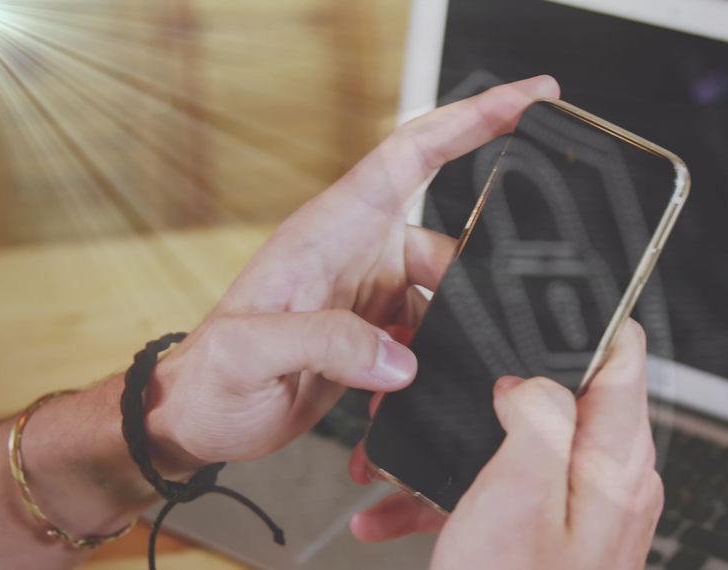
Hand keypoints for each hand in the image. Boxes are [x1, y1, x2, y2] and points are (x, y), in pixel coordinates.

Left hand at [143, 76, 561, 472]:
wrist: (198, 417)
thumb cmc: (209, 376)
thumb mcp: (249, 352)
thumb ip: (326, 342)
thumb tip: (403, 357)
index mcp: (330, 229)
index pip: (411, 154)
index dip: (472, 120)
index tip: (528, 99)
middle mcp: (358, 251)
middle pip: (447, 242)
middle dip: (471, 288)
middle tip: (476, 333)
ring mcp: (370, 290)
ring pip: (445, 295)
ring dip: (445, 339)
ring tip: (412, 377)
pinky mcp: (376, 330)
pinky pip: (428, 334)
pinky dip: (425, 367)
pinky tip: (399, 399)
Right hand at [351, 322, 663, 569]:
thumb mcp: (520, 495)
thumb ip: (538, 416)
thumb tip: (530, 377)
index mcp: (616, 458)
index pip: (622, 354)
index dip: (585, 314)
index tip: (542, 288)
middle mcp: (608, 479)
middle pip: (560, 393)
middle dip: (497, 383)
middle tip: (450, 372)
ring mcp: (579, 509)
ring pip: (516, 445)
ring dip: (458, 447)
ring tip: (401, 457)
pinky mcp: (547, 535)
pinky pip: (500, 495)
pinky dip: (450, 496)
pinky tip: (395, 509)